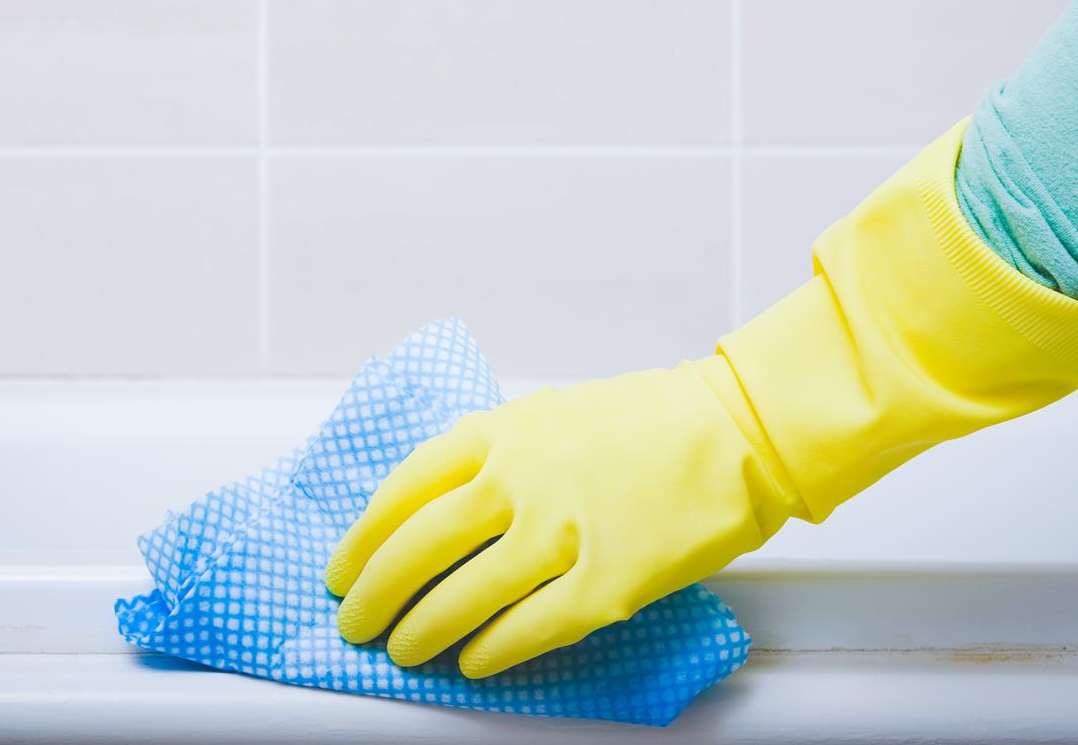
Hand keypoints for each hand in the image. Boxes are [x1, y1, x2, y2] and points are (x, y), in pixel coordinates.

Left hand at [323, 359, 785, 677]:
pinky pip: (528, 629)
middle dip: (374, 593)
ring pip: (462, 596)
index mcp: (499, 433)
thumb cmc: (645, 423)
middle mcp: (518, 480)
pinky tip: (472, 662)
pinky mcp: (606, 582)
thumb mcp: (547, 416)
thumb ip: (490, 457)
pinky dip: (490, 651)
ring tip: (403, 649)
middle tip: (355, 620)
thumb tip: (434, 513)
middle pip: (417, 548)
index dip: (362, 539)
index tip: (342, 567)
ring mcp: (561, 533)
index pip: (402, 491)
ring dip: (422, 630)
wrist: (735, 430)